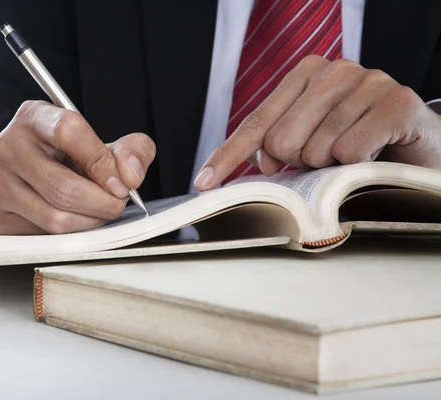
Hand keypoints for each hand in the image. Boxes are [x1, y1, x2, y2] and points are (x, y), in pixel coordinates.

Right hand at [0, 100, 155, 234]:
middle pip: (63, 187)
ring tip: (98, 211)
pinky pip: (43, 236)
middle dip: (102, 203)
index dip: (102, 163)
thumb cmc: (69, 157)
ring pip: (55, 218)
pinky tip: (75, 220)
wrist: (30, 172)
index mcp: (35, 117)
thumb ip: (130, 151)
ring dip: (89, 222)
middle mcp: (8, 146)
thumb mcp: (102, 144)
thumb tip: (130, 176)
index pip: (69, 132)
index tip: (122, 184)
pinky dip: (70, 235)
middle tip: (116, 204)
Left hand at [195, 55, 440, 189]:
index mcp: (305, 75)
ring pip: (316, 149)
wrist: (421, 143)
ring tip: (354, 156)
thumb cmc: (362, 142)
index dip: (227, 156)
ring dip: (332, 166)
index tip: (204, 184)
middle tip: (327, 160)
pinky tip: (373, 154)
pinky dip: (357, 165)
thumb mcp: (314, 142)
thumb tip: (261, 163)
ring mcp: (367, 81)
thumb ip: (281, 147)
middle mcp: (333, 71)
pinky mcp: (396, 101)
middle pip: (281, 141)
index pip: (256, 122)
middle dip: (300, 164)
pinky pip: (350, 150)